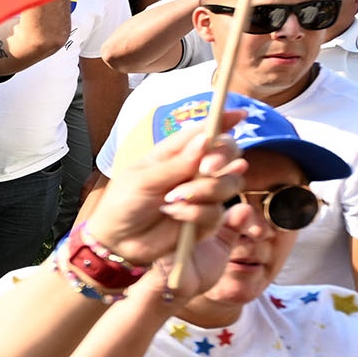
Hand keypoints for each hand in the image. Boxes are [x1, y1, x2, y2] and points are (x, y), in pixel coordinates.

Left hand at [77, 104, 244, 267]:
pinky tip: (174, 214)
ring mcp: (202, 195)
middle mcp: (194, 171)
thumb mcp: (144, 178)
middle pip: (228, 155)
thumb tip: (205, 139)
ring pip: (229, 184)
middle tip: (206, 167)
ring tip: (172, 199)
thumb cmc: (124, 203)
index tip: (240, 115)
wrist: (117, 241)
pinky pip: (216, 212)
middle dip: (223, 157)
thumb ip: (177, 162)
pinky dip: (196, 212)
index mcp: (176, 153)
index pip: (205, 132)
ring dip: (204, 189)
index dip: (224, 121)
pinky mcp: (205, 221)